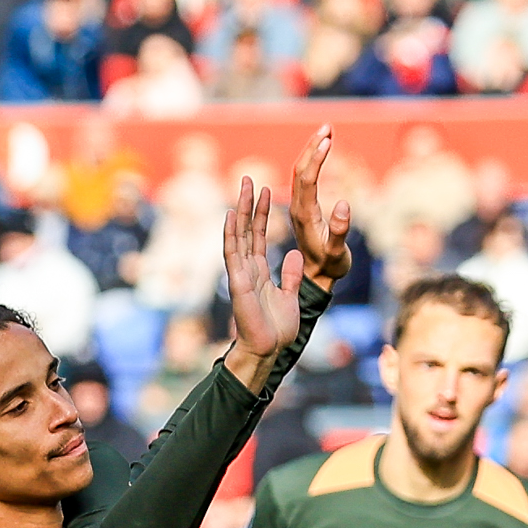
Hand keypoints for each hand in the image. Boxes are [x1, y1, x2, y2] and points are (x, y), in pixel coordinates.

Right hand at [220, 169, 308, 367]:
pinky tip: (231, 215)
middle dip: (248, 204)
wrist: (269, 350)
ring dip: (240, 210)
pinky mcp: (238, 283)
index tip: (264, 191)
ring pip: (238, 236)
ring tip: (243, 186)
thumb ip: (292, 275)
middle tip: (249, 178)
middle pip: (247, 230)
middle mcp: (247, 269)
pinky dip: (232, 234)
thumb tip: (296, 254)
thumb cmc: (277, 330)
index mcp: (260, 271)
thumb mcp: (291, 297)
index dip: (262, 213)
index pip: (259, 236)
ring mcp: (241, 274)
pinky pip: (233, 254)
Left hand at [284, 122, 350, 284]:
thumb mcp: (337, 253)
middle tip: (327, 126)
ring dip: (312, 150)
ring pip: (301, 172)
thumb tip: (344, 203)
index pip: (307, 179)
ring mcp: (300, 206)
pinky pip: (305, 179)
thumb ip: (340, 231)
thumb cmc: (330, 267)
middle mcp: (298, 207)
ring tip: (327, 132)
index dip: (317, 158)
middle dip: (312, 146)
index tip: (328, 140)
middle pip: (300, 169)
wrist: (317, 278)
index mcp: (304, 214)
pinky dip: (313, 161)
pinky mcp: (304, 208)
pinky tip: (322, 152)